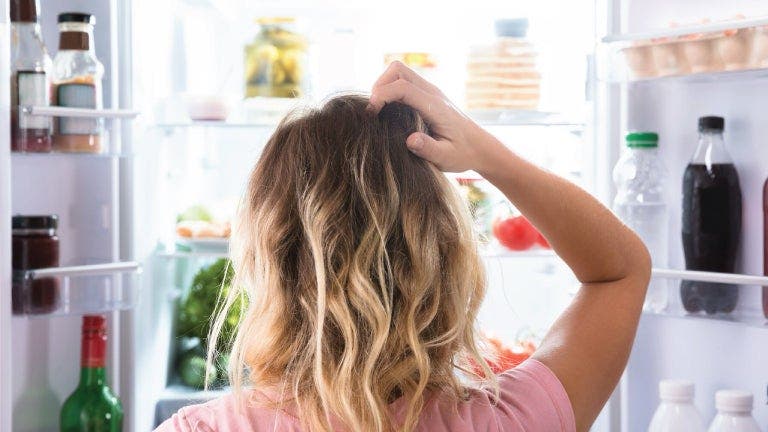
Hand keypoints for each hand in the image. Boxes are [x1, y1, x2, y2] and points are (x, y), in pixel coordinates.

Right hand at [368, 61, 502, 172]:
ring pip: (399, 72)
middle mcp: (432, 93)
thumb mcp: (446, 158)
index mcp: (435, 106)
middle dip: (379, 85)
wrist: (479, 147)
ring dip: (383, 86)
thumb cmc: (462, 154)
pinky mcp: (426, 94)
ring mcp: (429, 91)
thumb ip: (429, 149)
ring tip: (377, 110)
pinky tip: (388, 112)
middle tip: (373, 111)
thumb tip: (410, 140)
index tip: (371, 114)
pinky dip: (390, 90)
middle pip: (397, 70)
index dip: (381, 96)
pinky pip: (403, 81)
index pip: (403, 87)